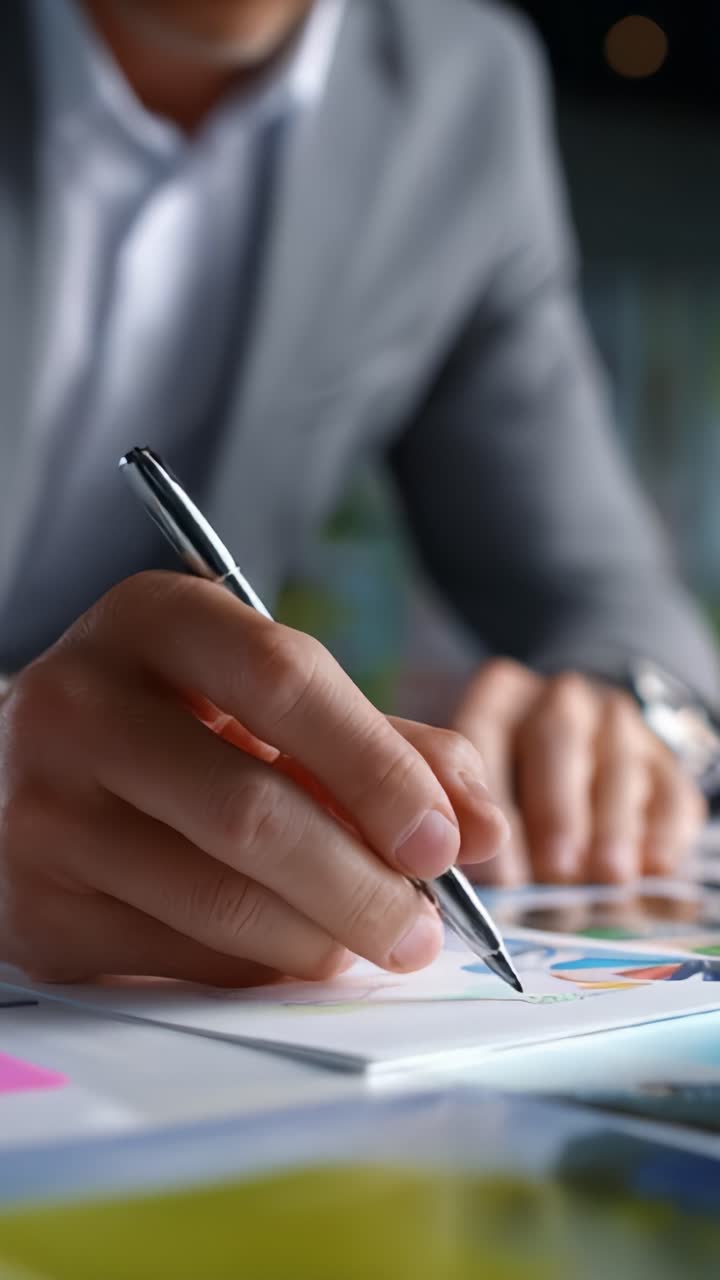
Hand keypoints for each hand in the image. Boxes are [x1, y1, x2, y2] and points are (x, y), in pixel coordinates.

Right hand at [0, 573, 506, 985]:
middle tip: (425, 928)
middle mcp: (80, 703)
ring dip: (323, 939)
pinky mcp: (34, 907)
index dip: (380, 769)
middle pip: (254, 812)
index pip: (285, 681)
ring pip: (222, 900)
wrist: (31, 766)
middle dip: (364, 885)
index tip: (447, 841)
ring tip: (371, 940)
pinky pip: (179, 958)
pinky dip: (258, 968)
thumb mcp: (269, 698)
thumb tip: (481, 828)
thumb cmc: (179, 723)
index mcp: (154, 619)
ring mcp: (43, 809)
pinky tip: (289, 949)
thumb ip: (383, 746)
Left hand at [453, 659, 705, 885]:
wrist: (562, 759)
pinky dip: (663, 829)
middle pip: (558, 740)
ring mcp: (616, 724)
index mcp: (496, 695)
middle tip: (557, 868)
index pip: (483, 733)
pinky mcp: (661, 758)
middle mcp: (557, 699)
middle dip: (557, 811)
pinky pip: (670, 790)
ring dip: (613, 826)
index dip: (491, 803)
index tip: (498, 869)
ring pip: (618, 766)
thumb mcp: (468, 787)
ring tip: (608, 875)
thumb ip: (468, 822)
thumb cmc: (499, 782)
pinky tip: (653, 865)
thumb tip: (483, 880)